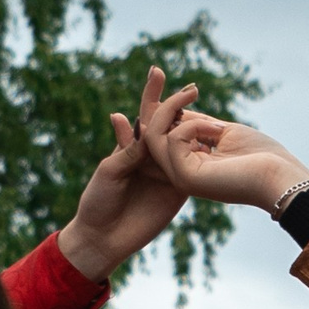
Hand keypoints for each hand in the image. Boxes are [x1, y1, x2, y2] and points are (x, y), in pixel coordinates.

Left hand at [55, 67, 198, 278]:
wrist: (105, 238)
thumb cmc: (98, 202)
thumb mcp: (110, 171)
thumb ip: (130, 149)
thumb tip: (143, 124)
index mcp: (132, 146)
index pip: (145, 114)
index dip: (152, 92)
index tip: (157, 70)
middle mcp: (151, 156)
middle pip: (170, 124)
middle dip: (179, 103)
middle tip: (192, 88)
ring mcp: (167, 171)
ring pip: (184, 144)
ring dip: (195, 127)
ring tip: (205, 113)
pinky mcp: (178, 190)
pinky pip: (192, 168)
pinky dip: (199, 154)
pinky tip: (210, 141)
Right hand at [135, 90, 308, 216]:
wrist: (280, 176)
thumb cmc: (260, 155)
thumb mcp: (221, 131)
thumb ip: (196, 124)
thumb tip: (176, 111)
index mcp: (190, 164)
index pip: (162, 133)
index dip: (165, 108)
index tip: (183, 85)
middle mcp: (180, 172)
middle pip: (150, 134)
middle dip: (161, 103)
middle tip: (186, 86)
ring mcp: (181, 177)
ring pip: (154, 136)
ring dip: (175, 108)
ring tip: (198, 99)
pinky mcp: (186, 177)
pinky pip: (172, 140)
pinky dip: (194, 126)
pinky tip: (218, 131)